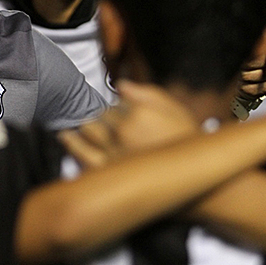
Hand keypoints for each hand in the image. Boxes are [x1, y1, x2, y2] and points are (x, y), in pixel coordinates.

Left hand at [60, 81, 197, 167]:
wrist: (199, 180)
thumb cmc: (187, 142)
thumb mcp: (174, 108)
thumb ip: (145, 92)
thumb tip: (120, 84)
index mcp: (138, 113)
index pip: (114, 104)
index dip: (115, 110)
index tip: (119, 116)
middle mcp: (122, 132)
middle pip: (98, 117)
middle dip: (99, 118)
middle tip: (100, 123)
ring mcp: (113, 153)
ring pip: (87, 132)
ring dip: (83, 128)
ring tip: (77, 127)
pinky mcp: (108, 173)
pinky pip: (82, 156)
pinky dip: (73, 145)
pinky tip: (66, 138)